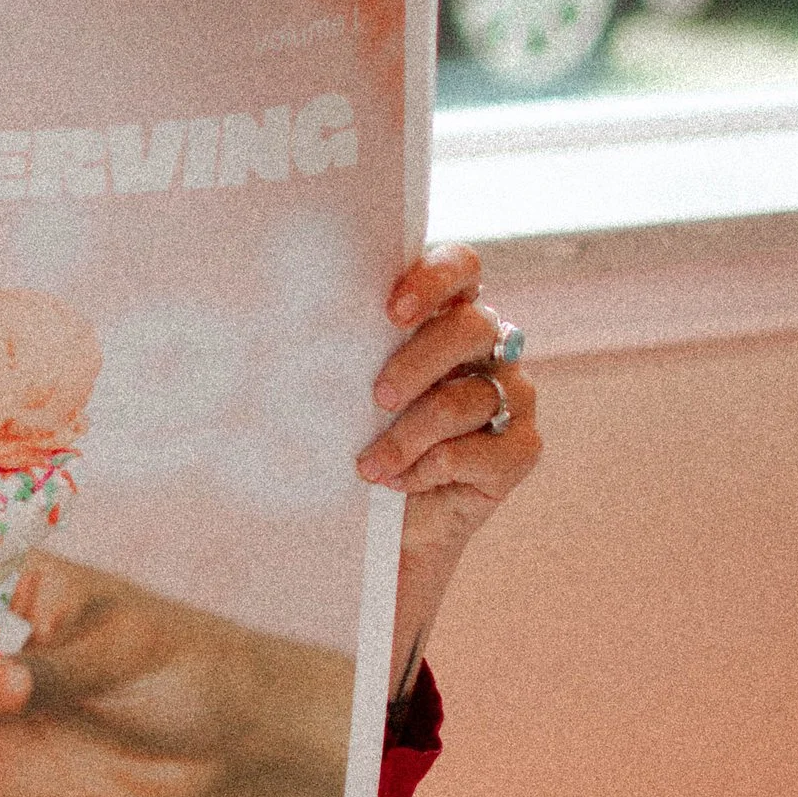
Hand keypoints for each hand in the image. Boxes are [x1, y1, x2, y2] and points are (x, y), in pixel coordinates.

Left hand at [357, 243, 541, 691]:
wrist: (380, 529)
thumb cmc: (354, 444)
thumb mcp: (340, 392)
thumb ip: (338, 349)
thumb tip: (278, 325)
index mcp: (446, 316)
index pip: (463, 267)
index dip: (435, 278)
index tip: (390, 311)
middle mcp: (488, 349)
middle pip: (473, 327)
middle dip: (418, 362)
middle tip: (377, 397)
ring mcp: (512, 397)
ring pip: (473, 396)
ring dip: (411, 433)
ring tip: (368, 466)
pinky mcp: (520, 451)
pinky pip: (485, 450)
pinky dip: (433, 468)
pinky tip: (399, 483)